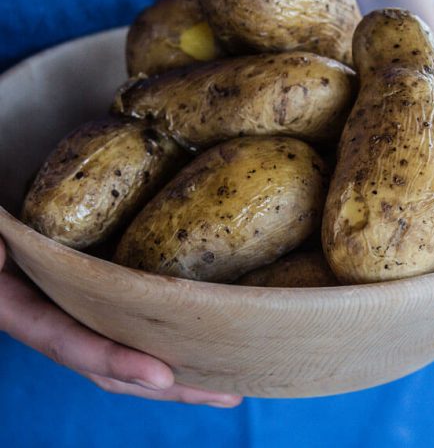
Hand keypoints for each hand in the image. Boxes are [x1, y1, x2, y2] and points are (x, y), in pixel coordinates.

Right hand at [0, 237, 241, 406]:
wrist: (6, 223)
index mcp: (25, 310)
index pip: (71, 344)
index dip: (114, 362)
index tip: (163, 376)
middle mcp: (57, 320)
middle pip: (113, 368)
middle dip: (168, 389)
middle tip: (225, 396)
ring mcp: (82, 312)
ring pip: (129, 352)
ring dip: (178, 375)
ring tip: (227, 385)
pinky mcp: (100, 296)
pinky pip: (133, 325)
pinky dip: (165, 341)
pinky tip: (201, 341)